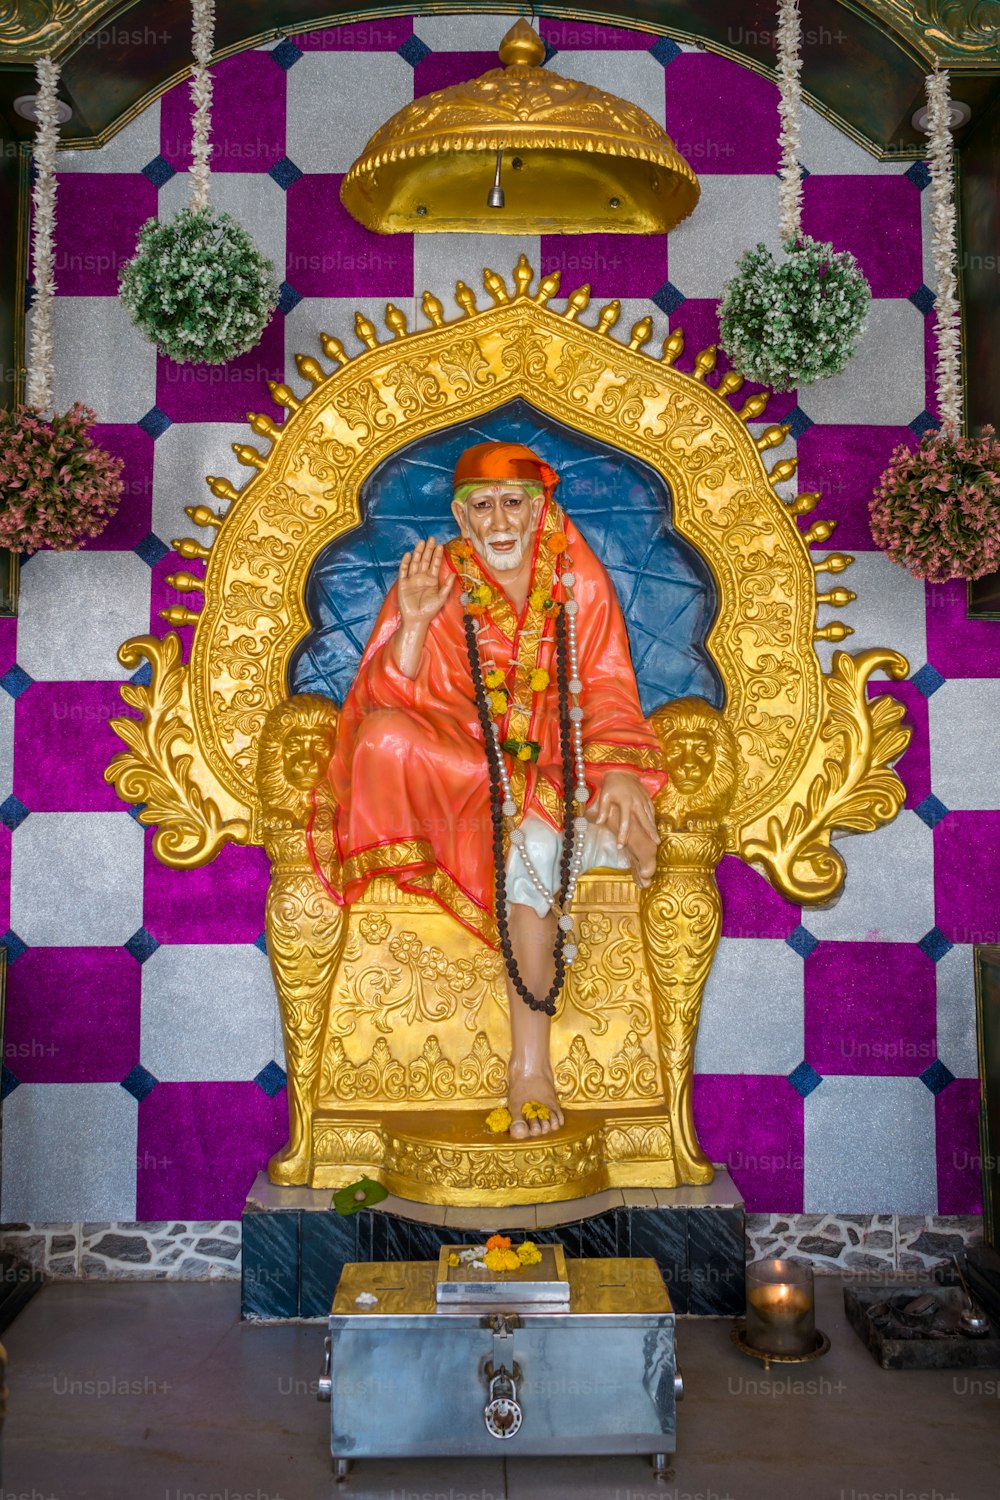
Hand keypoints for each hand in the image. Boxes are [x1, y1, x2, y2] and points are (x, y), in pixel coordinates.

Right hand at [397, 536, 453, 627]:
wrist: (417, 619)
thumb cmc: (429, 610)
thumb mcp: (441, 598)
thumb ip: (447, 586)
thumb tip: (454, 573)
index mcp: (431, 580)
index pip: (434, 564)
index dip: (437, 555)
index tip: (440, 545)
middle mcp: (422, 578)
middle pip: (425, 560)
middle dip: (428, 550)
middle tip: (431, 538)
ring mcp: (412, 580)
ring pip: (415, 563)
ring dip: (418, 553)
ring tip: (421, 542)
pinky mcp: (403, 584)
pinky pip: (403, 571)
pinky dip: (405, 563)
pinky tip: (408, 555)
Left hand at [587, 770, 659, 885]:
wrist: (621, 770)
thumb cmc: (611, 784)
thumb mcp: (604, 796)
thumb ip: (603, 810)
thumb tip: (599, 823)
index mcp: (626, 802)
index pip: (625, 823)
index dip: (623, 835)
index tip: (621, 846)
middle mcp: (637, 802)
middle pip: (644, 821)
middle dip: (650, 833)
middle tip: (655, 844)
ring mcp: (643, 799)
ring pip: (650, 816)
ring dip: (653, 827)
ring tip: (657, 839)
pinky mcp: (646, 796)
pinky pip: (652, 809)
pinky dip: (654, 818)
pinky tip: (654, 826)